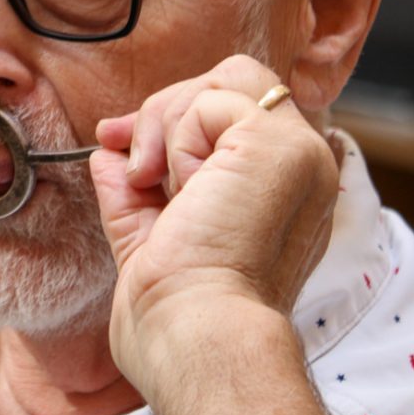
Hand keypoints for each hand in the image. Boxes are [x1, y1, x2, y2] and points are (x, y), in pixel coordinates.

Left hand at [90, 55, 339, 397]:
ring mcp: (300, 153)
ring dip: (169, 122)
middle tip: (135, 168)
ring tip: (157, 185)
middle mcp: (305, 168)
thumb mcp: (147, 234)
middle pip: (234, 81)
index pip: (238, 112)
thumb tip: (108, 148)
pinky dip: (175, 135)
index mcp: (284, 193)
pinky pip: (210, 99)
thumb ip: (132, 187)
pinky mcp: (280, 146)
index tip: (121, 148)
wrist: (193, 335)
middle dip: (165, 112)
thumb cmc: (174, 311)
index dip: (174, 118)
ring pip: (225, 80)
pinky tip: (174, 188)